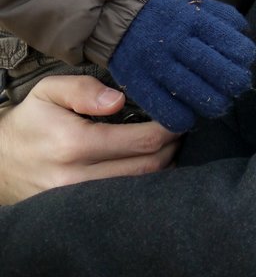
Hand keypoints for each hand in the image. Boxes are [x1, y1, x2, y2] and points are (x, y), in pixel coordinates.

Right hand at [0, 75, 178, 203]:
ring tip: (167, 145)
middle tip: (180, 130)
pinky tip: (147, 164)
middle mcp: (77, 177)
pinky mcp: (77, 211)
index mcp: (74, 144)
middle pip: (149, 167)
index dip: (171, 129)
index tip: (181, 116)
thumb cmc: (30, 121)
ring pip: (139, 187)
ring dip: (162, 166)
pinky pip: (122, 199)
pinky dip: (143, 182)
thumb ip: (83, 89)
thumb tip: (118, 101)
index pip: (144, 141)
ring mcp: (77, 200)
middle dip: (172, 147)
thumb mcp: (48, 92)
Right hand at [107, 0, 255, 132]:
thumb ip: (222, 14)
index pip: (229, 41)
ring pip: (193, 91)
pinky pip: (164, 108)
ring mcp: (156, 62)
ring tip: (219, 104)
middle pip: (215, 69)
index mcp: (193, 18)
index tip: (246, 62)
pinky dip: (182, 117)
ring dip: (212, 103)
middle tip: (238, 87)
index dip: (244, 56)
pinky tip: (189, 116)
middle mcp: (176, 40)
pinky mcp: (138, 81)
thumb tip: (246, 33)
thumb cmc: (165, 10)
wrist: (116, 13)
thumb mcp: (193, 2)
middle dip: (233, 82)